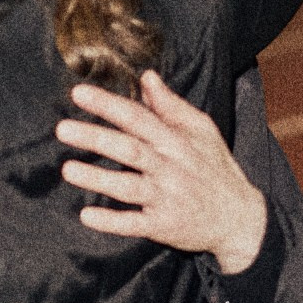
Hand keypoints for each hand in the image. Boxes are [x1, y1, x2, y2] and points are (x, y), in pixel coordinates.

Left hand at [56, 68, 268, 274]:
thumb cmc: (215, 168)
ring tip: (68, 170)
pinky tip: (87, 216)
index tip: (79, 94)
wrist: (239, 218)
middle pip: (130, 149)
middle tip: (63, 129)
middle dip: (96, 138)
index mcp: (176, 141)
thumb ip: (171, 105)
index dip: (108, 105)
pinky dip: (112, 221)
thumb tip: (146, 77)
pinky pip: (135, 224)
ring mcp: (167, 198)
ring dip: (98, 178)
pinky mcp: (164, 225)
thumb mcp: (201, 130)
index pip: (138, 117)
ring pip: (129, 186)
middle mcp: (170, 167)